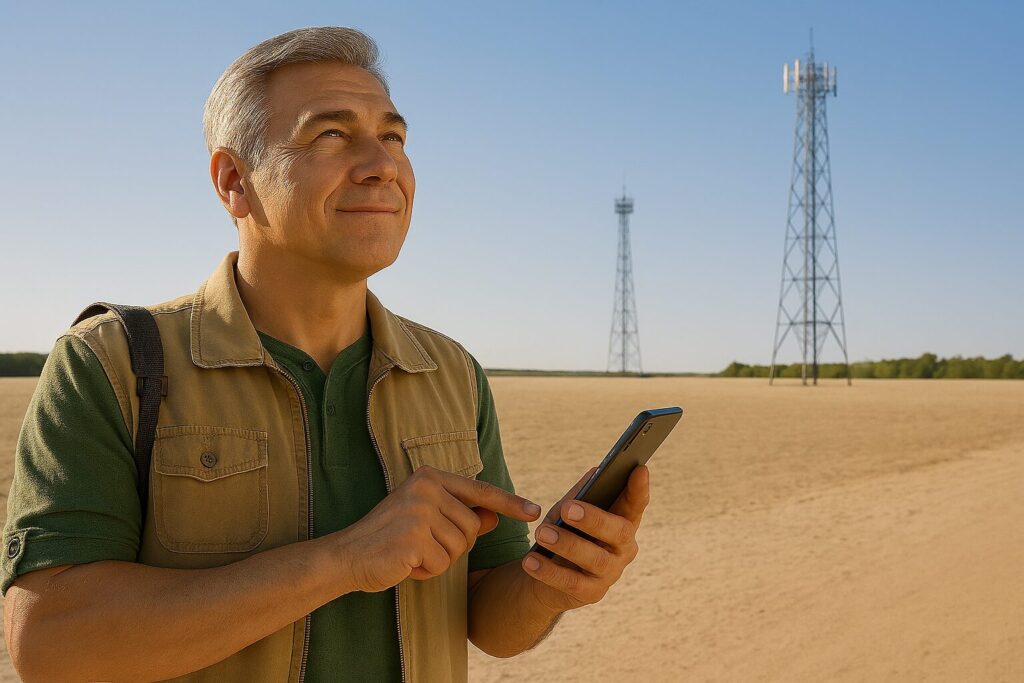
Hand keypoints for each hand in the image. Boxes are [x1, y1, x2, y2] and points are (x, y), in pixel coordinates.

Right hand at [337, 465, 541, 592]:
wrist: (347, 556)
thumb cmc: (389, 538)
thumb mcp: (426, 519)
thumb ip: (460, 515)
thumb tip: (493, 516)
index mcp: (430, 477)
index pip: (479, 491)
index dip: (509, 503)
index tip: (534, 512)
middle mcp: (426, 488)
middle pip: (472, 527)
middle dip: (453, 545)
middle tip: (420, 545)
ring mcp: (419, 511)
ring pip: (458, 548)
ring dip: (438, 560)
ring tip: (411, 553)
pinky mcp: (413, 537)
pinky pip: (440, 564)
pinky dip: (425, 572)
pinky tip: (404, 563)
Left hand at [521, 464, 649, 612]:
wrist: (545, 575)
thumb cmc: (565, 533)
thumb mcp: (569, 511)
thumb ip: (581, 494)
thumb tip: (596, 471)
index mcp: (623, 522)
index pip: (636, 505)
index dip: (640, 489)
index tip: (639, 469)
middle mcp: (624, 549)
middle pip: (619, 532)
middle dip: (594, 519)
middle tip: (567, 508)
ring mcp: (610, 573)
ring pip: (594, 558)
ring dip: (567, 544)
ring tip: (542, 533)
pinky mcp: (592, 593)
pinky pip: (572, 583)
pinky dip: (549, 571)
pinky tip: (531, 561)